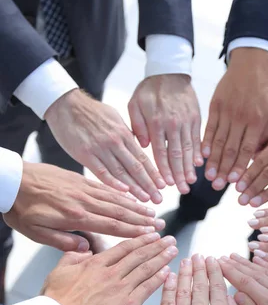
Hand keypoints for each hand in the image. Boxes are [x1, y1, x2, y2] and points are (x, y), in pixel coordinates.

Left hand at [3, 162, 164, 251]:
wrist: (12, 180)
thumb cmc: (22, 208)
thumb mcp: (36, 232)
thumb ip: (63, 242)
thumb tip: (87, 249)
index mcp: (75, 216)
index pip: (111, 224)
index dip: (133, 231)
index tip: (150, 234)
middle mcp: (84, 200)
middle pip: (120, 211)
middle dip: (142, 219)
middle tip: (160, 224)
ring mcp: (84, 188)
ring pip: (116, 198)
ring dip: (136, 205)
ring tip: (152, 211)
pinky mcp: (80, 179)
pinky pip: (106, 187)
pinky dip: (122, 193)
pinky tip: (131, 196)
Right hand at [42, 233, 177, 304]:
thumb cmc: (56, 301)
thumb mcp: (60, 271)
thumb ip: (73, 257)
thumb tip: (83, 250)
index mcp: (96, 264)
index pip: (124, 248)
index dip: (140, 240)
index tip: (151, 235)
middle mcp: (112, 273)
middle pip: (139, 255)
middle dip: (156, 246)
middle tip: (170, 239)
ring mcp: (121, 288)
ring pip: (146, 269)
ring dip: (162, 258)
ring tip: (173, 250)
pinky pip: (147, 289)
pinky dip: (159, 279)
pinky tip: (168, 272)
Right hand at [45, 89, 165, 202]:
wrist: (66, 104)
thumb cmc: (91, 112)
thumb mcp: (114, 118)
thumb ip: (125, 135)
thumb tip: (137, 145)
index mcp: (123, 134)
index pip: (143, 158)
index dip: (154, 173)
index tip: (163, 186)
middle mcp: (115, 142)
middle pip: (136, 167)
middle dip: (149, 185)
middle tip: (159, 199)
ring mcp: (100, 148)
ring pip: (121, 172)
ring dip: (135, 188)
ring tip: (146, 200)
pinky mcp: (85, 154)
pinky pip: (101, 171)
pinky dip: (113, 182)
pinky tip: (124, 192)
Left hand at [128, 74, 201, 193]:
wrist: (170, 71)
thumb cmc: (149, 90)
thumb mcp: (135, 103)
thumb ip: (137, 125)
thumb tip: (143, 145)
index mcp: (157, 122)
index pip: (161, 152)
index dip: (164, 170)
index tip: (166, 184)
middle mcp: (173, 124)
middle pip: (177, 154)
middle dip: (179, 174)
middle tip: (182, 190)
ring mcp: (187, 122)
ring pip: (189, 149)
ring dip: (190, 167)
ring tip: (191, 182)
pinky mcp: (196, 118)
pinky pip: (198, 138)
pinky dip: (199, 152)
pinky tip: (199, 165)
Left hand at [156, 254, 249, 304]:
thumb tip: (235, 297)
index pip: (218, 285)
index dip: (215, 270)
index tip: (213, 259)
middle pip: (199, 284)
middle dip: (199, 266)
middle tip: (198, 255)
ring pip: (181, 290)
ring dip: (183, 273)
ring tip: (185, 261)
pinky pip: (165, 304)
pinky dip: (167, 288)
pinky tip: (168, 277)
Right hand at [203, 48, 267, 189]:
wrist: (251, 62)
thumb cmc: (265, 89)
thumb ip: (266, 134)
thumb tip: (258, 157)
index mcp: (257, 120)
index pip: (247, 149)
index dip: (240, 167)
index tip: (234, 182)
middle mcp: (240, 117)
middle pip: (230, 148)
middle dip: (223, 170)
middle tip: (217, 186)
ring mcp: (226, 111)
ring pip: (219, 141)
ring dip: (213, 161)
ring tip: (208, 176)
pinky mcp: (215, 105)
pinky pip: (210, 127)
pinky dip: (206, 142)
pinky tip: (203, 155)